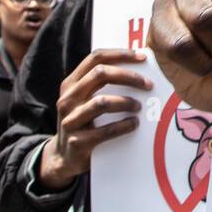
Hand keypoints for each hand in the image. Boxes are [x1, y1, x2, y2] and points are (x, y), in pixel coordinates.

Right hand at [38, 49, 151, 190]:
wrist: (64, 157)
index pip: (95, 58)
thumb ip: (101, 85)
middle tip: (148, 85)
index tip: (142, 57)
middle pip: (100, 74)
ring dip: (126, 102)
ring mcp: (70, 120)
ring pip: (102, 102)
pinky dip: (123, 126)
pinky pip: (105, 130)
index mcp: (71, 84)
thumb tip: (139, 69)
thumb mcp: (84, 100)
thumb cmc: (83, 123)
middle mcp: (68, 98)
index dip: (120, 54)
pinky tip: (134, 124)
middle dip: (128, 77)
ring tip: (139, 107)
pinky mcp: (77, 141)